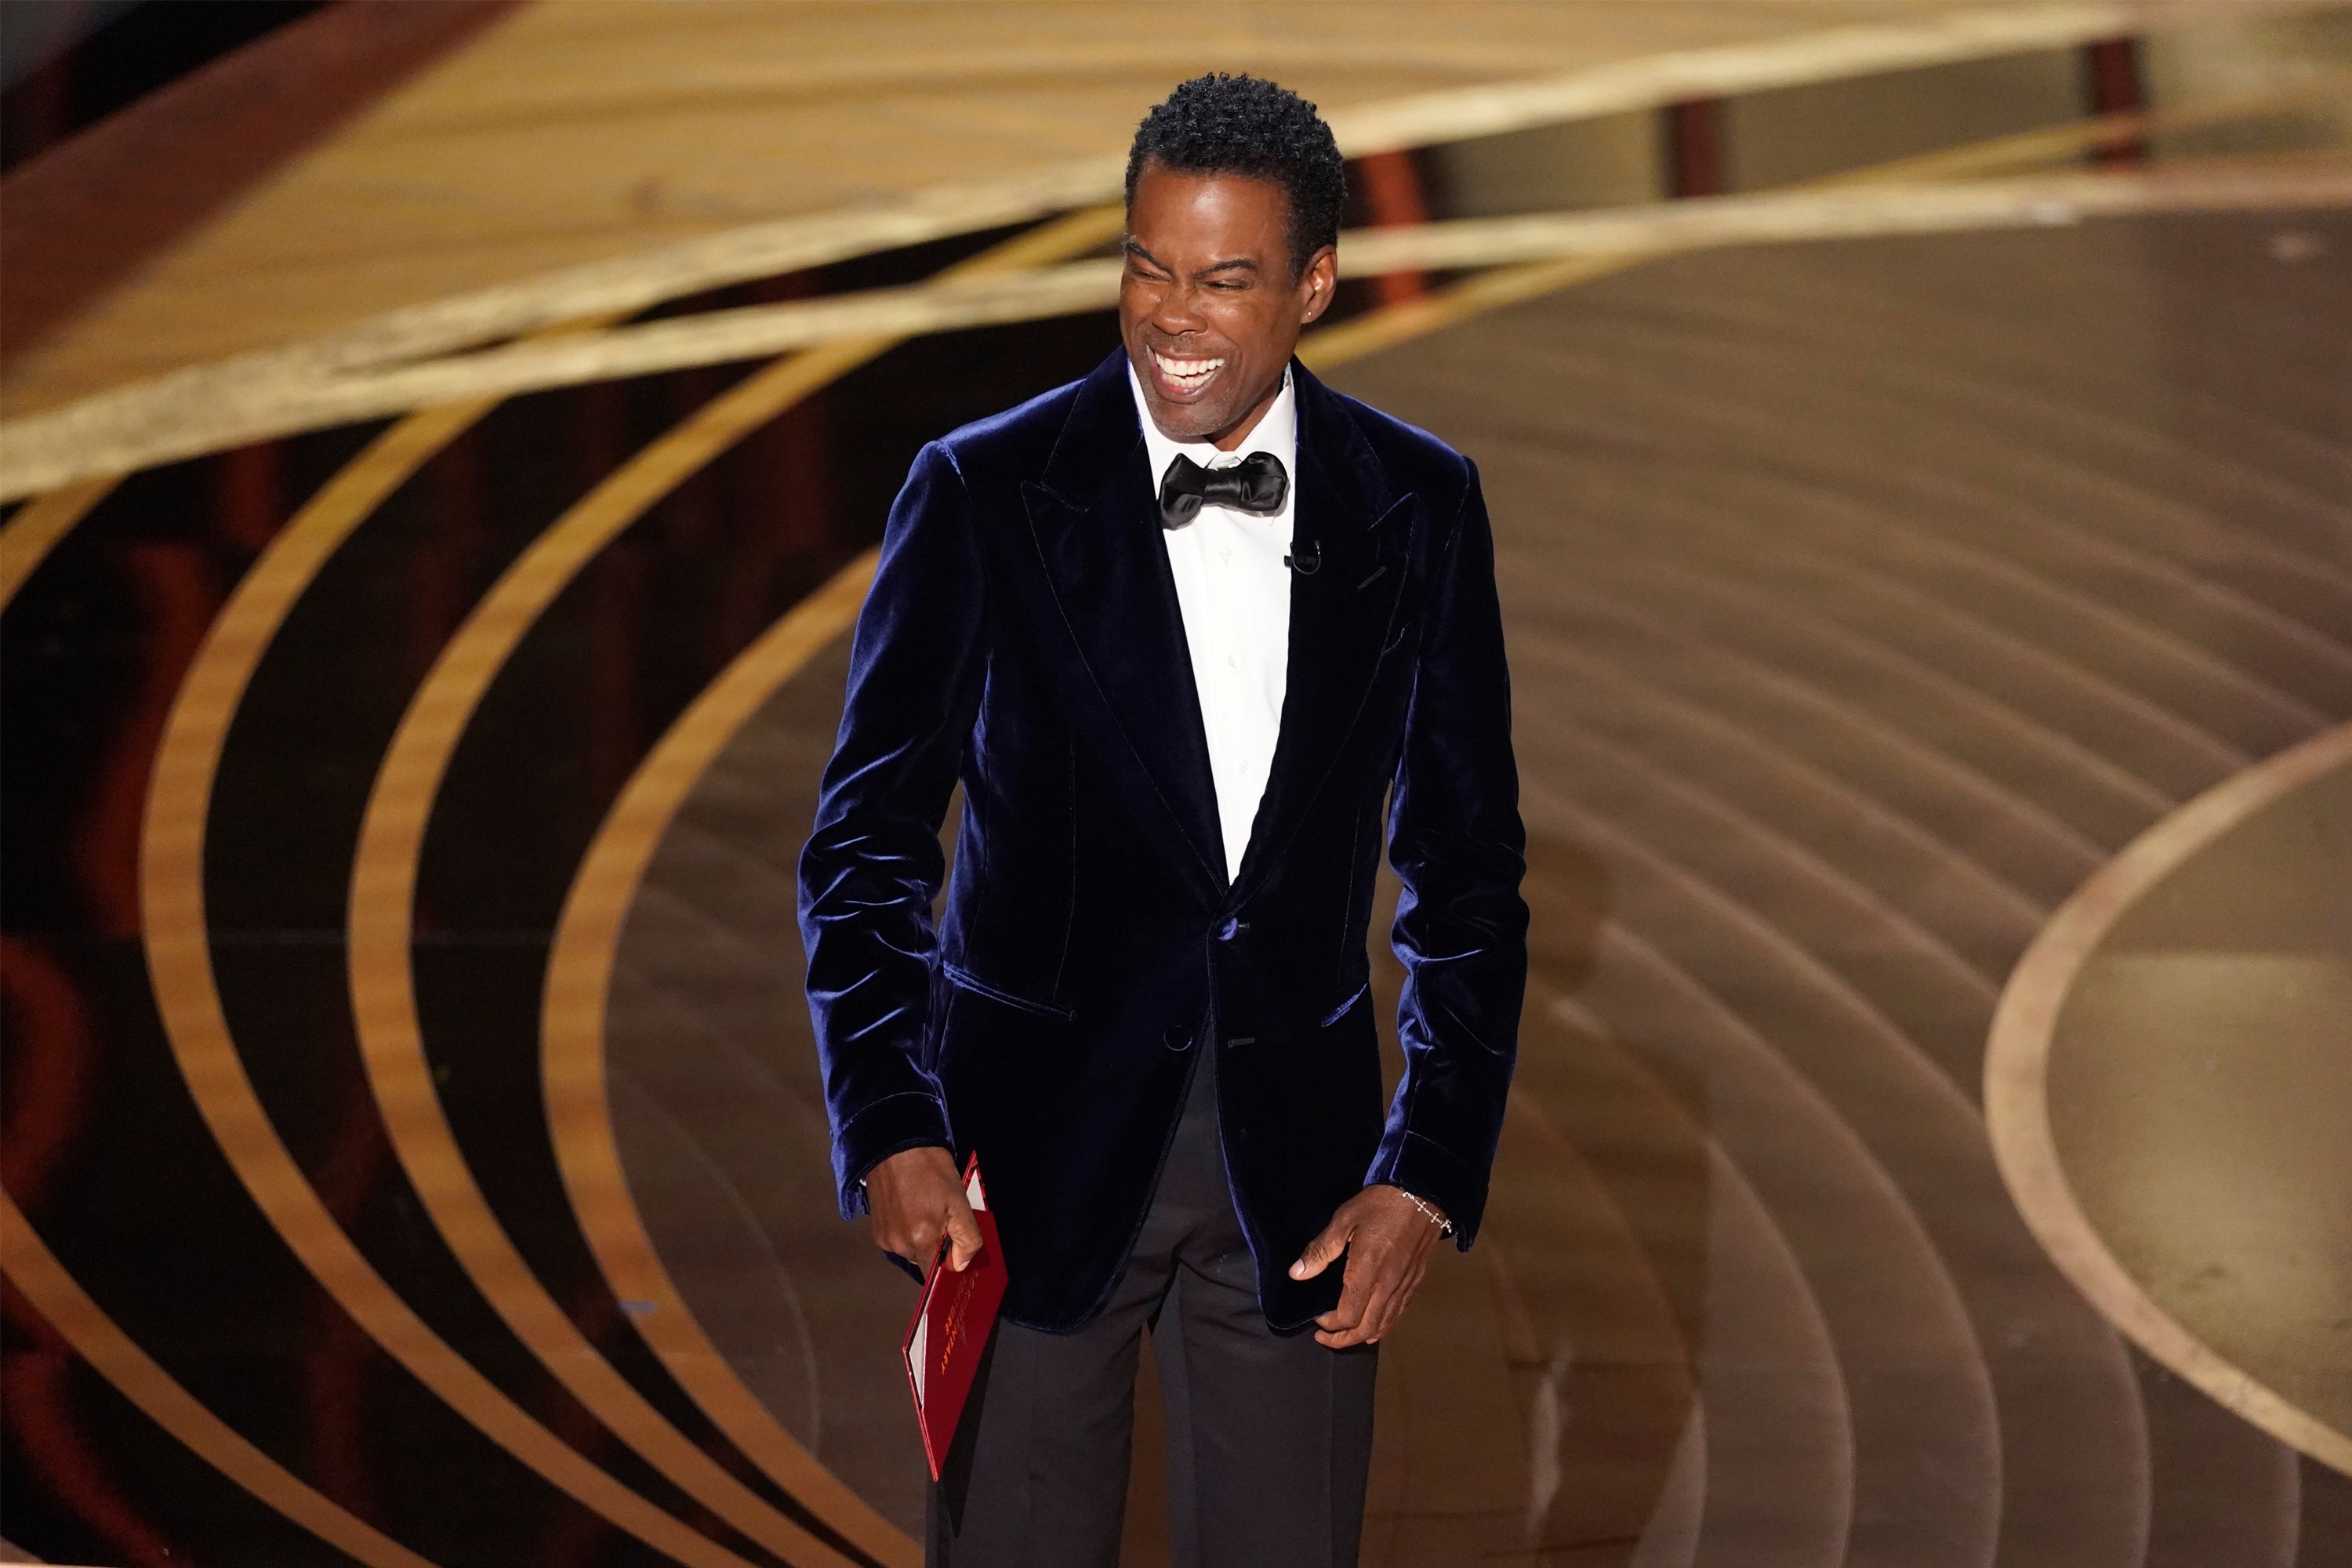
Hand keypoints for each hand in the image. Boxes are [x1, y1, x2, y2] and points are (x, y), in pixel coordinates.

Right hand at [865, 1146, 980, 1279]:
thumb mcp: (959, 1201)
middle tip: (942, 1219)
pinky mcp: (876, 1230)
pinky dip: (906, 1231)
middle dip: (935, 1247)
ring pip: (910, 1251)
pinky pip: (897, 1241)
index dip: (947, 1265)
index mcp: (921, 1240)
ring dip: (920, 1238)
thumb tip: (960, 1265)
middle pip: (924, 1261)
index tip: (955, 1249)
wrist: (895, 1146)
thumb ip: (966, 1238)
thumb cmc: (931, 1169)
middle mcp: (899, 1245)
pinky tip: (910, 1209)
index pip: (935, 1275)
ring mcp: (884, 1238)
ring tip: (924, 1210)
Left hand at [1288, 1184, 1445, 1347]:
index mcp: (1366, 1271)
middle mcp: (1388, 1285)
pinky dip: (1385, 1325)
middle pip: (1367, 1328)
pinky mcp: (1416, 1280)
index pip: (1348, 1316)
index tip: (1318, 1320)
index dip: (1331, 1326)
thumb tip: (1297, 1273)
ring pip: (1385, 1324)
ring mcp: (1404, 1285)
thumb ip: (1321, 1250)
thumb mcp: (1344, 1220)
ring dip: (1365, 1336)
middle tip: (1327, 1338)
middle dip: (1345, 1340)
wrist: (1423, 1192)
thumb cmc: (1382, 1203)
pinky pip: (1400, 1312)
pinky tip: (1377, 1324)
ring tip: (1348, 1336)